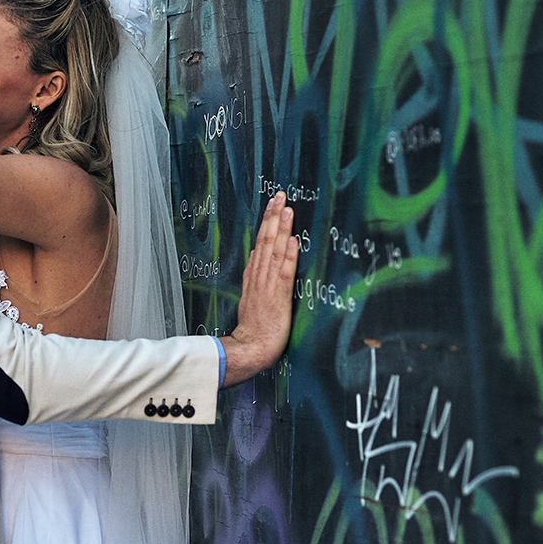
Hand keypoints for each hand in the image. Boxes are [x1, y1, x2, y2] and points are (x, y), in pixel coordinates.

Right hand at [219, 192, 299, 386]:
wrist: (251, 347)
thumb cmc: (254, 328)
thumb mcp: (250, 297)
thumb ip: (252, 276)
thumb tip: (255, 256)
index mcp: (254, 277)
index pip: (260, 243)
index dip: (267, 222)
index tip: (273, 204)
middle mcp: (260, 277)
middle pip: (266, 241)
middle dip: (273, 217)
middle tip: (280, 196)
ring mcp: (268, 286)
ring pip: (274, 252)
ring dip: (281, 230)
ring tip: (287, 210)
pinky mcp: (278, 297)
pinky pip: (284, 273)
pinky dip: (289, 256)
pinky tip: (293, 240)